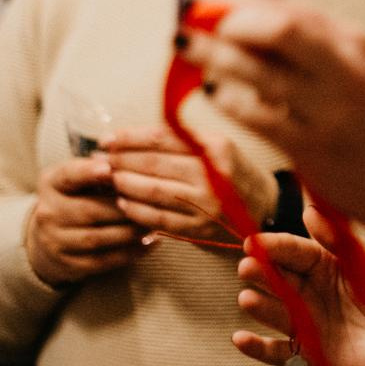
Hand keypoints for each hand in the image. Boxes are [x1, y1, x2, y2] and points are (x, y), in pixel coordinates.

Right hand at [24, 155, 143, 285]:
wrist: (50, 238)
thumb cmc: (78, 197)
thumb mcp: (80, 177)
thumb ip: (102, 169)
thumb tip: (132, 163)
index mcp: (51, 183)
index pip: (68, 175)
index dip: (87, 172)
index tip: (109, 168)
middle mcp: (48, 213)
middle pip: (89, 211)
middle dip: (124, 208)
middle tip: (153, 204)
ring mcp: (55, 241)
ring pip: (97, 238)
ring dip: (129, 232)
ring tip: (154, 223)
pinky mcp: (68, 265)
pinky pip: (101, 261)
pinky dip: (128, 252)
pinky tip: (149, 243)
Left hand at [105, 125, 274, 245]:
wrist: (264, 207)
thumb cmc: (234, 171)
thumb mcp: (217, 145)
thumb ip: (183, 140)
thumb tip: (134, 137)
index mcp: (215, 147)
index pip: (163, 138)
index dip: (129, 138)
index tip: (106, 139)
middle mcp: (212, 174)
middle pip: (154, 163)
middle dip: (121, 160)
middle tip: (100, 160)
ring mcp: (206, 203)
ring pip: (153, 191)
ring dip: (125, 184)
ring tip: (108, 179)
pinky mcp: (200, 228)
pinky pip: (160, 218)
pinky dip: (137, 210)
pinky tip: (124, 202)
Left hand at [178, 0, 364, 258]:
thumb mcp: (352, 75)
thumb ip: (308, 51)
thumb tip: (242, 24)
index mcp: (353, 42)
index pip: (288, 7)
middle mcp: (346, 68)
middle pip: (276, 27)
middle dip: (224, 21)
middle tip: (189, 22)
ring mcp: (331, 108)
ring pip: (260, 71)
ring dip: (214, 57)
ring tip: (186, 50)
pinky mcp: (315, 147)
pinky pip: (259, 116)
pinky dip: (230, 100)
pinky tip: (213, 92)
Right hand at [232, 210, 364, 365]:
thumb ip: (342, 243)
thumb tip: (309, 211)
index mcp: (330, 265)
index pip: (297, 252)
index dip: (276, 247)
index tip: (254, 242)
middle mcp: (314, 293)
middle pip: (281, 280)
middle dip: (262, 272)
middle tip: (248, 266)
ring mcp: (311, 326)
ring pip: (277, 313)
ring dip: (260, 306)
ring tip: (248, 298)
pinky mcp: (313, 358)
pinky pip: (280, 354)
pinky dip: (258, 349)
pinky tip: (240, 339)